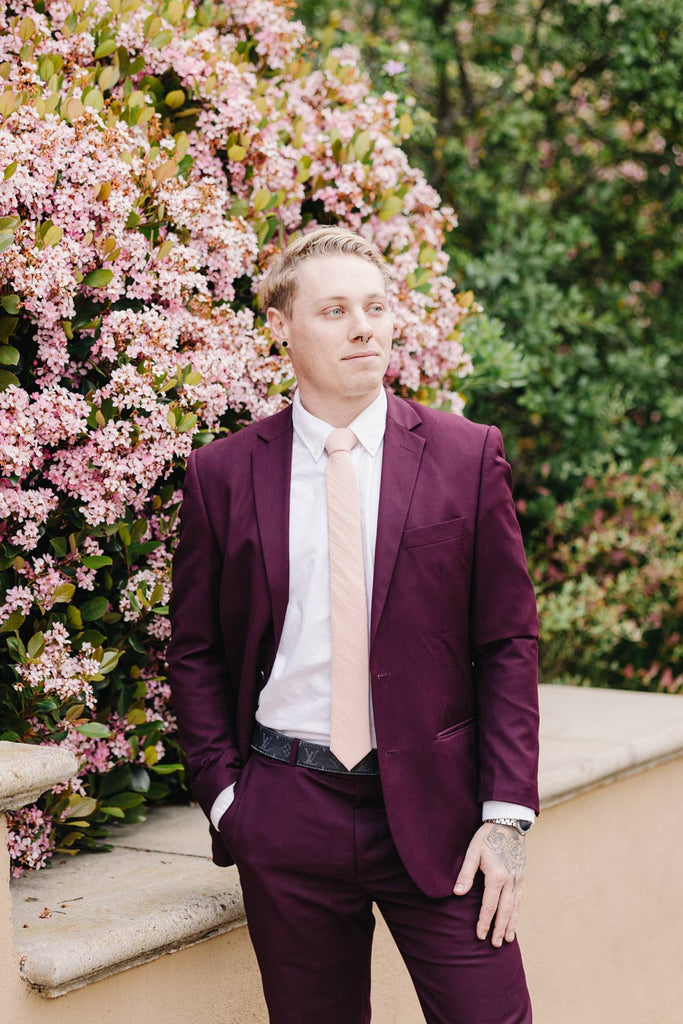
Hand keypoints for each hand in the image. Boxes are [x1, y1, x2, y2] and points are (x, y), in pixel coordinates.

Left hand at [453, 822, 526, 946]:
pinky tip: (515, 920)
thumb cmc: (487, 837)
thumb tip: (457, 894)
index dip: (484, 921)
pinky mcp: (523, 876)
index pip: (489, 906)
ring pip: (515, 907)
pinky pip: (520, 899)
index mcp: (496, 876)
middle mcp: (511, 881)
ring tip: (507, 939)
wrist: (509, 823)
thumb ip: (466, 874)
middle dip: (499, 929)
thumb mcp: (473, 852)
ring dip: (511, 924)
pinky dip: (518, 912)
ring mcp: (519, 880)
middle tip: (493, 944)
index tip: (480, 935)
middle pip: (504, 911)